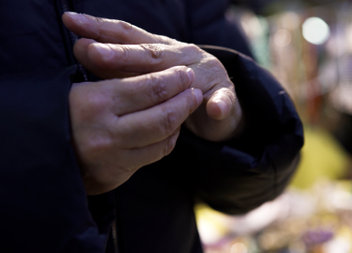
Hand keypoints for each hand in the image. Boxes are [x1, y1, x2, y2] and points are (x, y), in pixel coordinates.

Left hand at [62, 12, 243, 141]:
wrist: (220, 103)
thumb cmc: (178, 88)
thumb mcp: (150, 75)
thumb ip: (124, 66)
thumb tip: (82, 52)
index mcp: (161, 51)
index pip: (129, 36)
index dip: (102, 30)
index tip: (72, 24)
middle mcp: (182, 57)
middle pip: (150, 54)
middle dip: (120, 54)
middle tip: (90, 52)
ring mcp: (206, 76)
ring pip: (185, 75)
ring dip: (170, 79)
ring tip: (150, 84)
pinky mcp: (225, 97)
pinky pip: (223, 101)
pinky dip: (220, 105)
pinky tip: (216, 110)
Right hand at [70, 66, 201, 194]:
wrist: (43, 150)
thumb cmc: (66, 112)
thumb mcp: (86, 89)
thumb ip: (120, 84)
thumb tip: (166, 78)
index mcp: (94, 102)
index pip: (150, 89)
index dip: (174, 80)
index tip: (185, 73)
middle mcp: (105, 133)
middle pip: (163, 116)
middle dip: (184, 101)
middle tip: (194, 90)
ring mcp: (111, 157)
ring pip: (162, 138)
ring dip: (180, 121)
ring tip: (186, 106)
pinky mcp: (116, 174)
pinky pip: (153, 155)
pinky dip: (167, 139)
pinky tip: (170, 128)